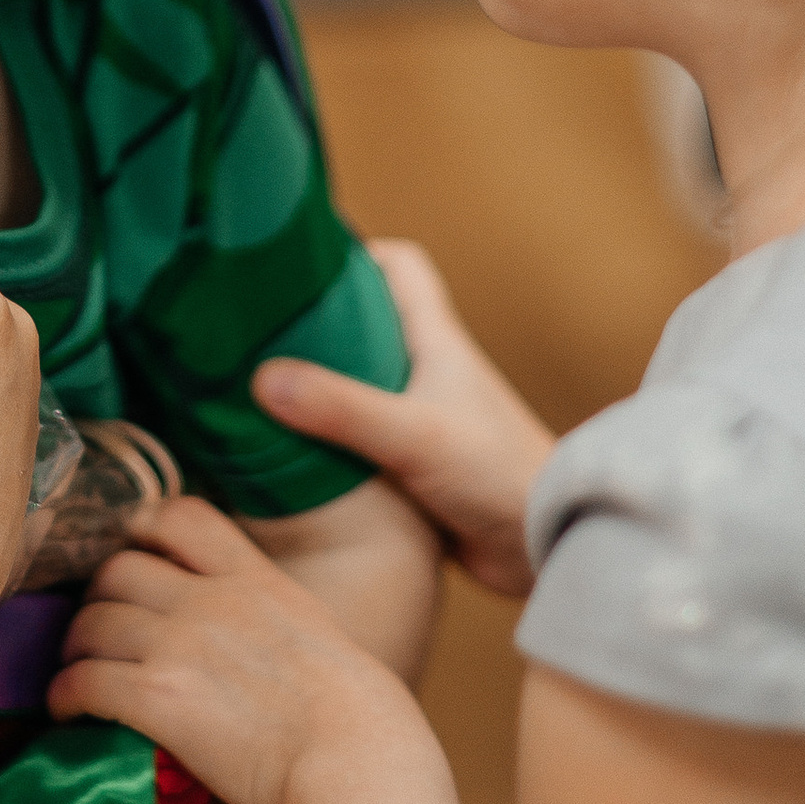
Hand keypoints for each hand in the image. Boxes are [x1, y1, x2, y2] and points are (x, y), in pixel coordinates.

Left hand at [51, 496, 402, 803]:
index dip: (142, 528)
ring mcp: (181, 644)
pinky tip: (67, 711)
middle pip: (118, 569)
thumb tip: (248, 641)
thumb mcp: (316, 633)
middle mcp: (211, 599)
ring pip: (90, 623)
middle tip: (95, 630)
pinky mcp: (157, 698)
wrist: (357, 763)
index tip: (131, 552)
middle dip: (97, 597)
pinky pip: (83, 681)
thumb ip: (270, 618)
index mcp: (256, 577)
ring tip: (76, 672)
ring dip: (74, 648)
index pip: (181, 516)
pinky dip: (64, 694)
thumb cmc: (357, 721)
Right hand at [255, 241, 552, 596]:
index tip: (297, 268)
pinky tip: (292, 458)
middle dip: (318, 325)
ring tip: (259, 393)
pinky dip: (332, 441)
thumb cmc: (497, 477)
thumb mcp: (412, 435)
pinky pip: (365, 439)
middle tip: (259, 336)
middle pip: (369, 324)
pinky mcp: (419, 469)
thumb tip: (264, 379)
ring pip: (363, 384)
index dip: (354, 255)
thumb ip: (340, 408)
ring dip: (321, 388)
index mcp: (438, 342)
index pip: (400, 267)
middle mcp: (432, 373)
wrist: (545, 548)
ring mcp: (426, 421)